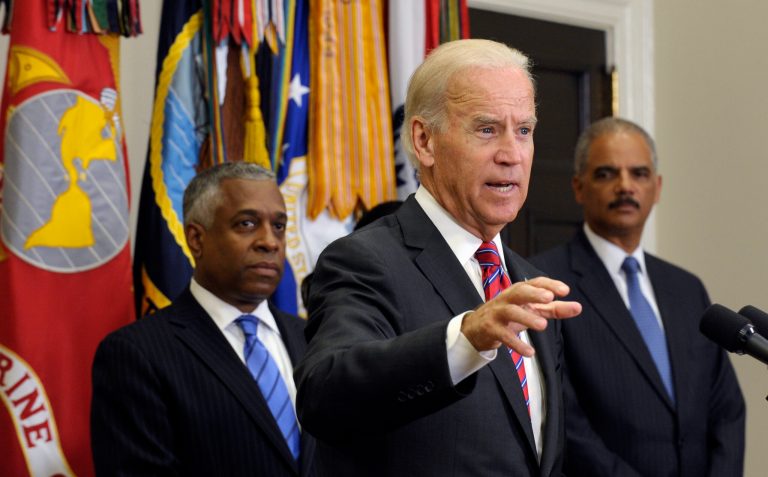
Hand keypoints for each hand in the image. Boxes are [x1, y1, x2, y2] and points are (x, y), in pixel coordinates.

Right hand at [460, 276, 580, 354]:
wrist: (477, 328)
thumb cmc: (508, 316)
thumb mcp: (532, 310)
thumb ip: (554, 309)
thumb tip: (578, 307)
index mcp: (519, 292)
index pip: (534, 283)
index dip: (548, 284)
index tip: (564, 290)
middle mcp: (507, 299)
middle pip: (519, 291)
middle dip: (533, 293)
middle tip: (549, 298)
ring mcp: (497, 313)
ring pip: (510, 311)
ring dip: (526, 317)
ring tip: (543, 325)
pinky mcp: (490, 328)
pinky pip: (503, 335)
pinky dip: (516, 344)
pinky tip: (529, 352)